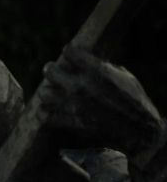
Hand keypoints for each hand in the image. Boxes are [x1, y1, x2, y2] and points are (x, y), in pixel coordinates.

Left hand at [41, 45, 162, 158]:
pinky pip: (45, 115)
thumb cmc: (134, 101)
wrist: (138, 130)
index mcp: (96, 72)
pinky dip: (46, 113)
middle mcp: (81, 86)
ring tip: (53, 93)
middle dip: (51, 69)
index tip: (70, 55)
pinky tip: (52, 110)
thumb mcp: (124, 76)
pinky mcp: (70, 122)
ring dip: (48, 92)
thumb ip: (102, 67)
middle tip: (53, 71)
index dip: (69, 52)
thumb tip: (86, 61)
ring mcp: (73, 105)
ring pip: (44, 93)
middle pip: (50, 70)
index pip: (69, 52)